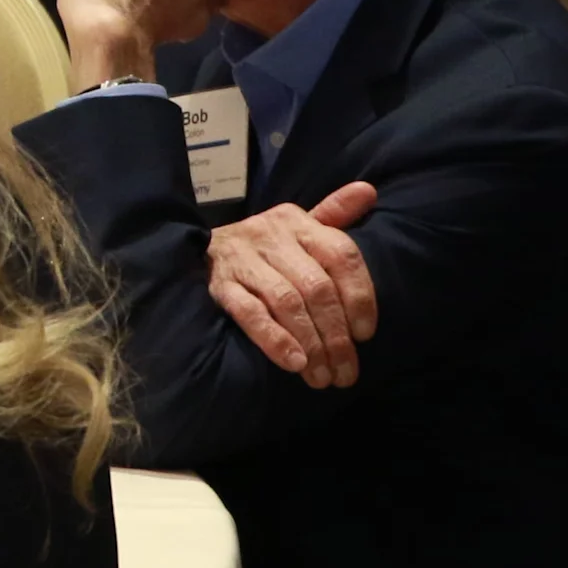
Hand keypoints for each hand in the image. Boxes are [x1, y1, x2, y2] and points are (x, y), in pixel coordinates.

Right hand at [206, 180, 380, 387]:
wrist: (199, 248)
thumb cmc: (264, 245)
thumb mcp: (298, 225)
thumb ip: (334, 213)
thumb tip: (368, 191)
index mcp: (297, 222)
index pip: (341, 255)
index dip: (360, 296)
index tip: (365, 335)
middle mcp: (271, 236)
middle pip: (316, 288)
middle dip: (336, 335)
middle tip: (346, 372)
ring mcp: (242, 259)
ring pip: (287, 302)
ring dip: (310, 344)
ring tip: (322, 376)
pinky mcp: (218, 284)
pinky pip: (249, 312)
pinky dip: (273, 338)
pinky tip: (292, 362)